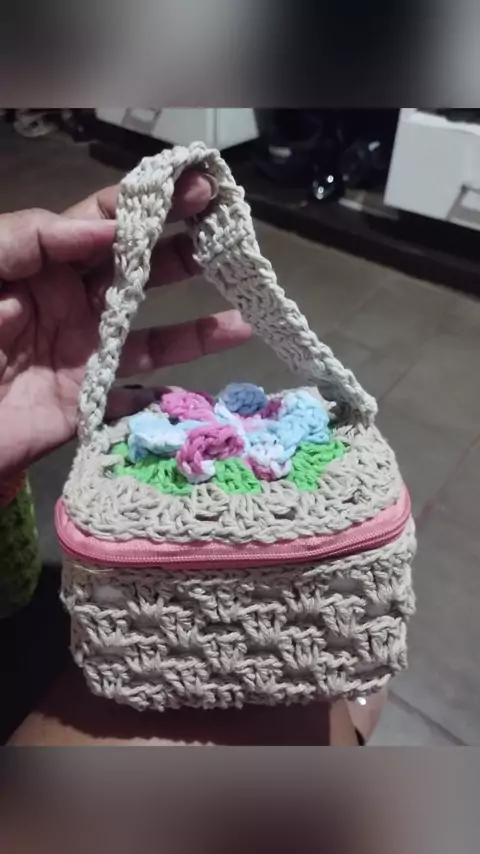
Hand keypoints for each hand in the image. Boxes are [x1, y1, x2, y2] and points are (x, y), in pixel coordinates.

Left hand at [0, 173, 250, 477]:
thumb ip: (32, 238)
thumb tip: (109, 229)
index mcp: (43, 264)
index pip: (102, 222)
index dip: (149, 200)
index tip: (193, 184)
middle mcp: (72, 304)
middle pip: (138, 270)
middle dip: (184, 249)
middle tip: (229, 231)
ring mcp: (85, 354)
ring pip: (151, 334)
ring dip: (198, 325)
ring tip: (243, 311)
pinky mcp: (89, 403)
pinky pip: (137, 396)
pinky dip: (171, 396)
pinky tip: (204, 387)